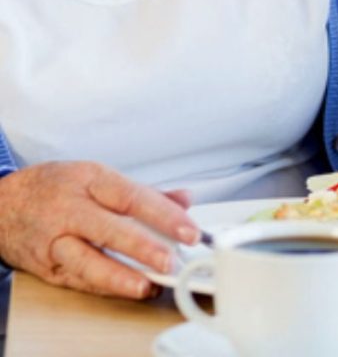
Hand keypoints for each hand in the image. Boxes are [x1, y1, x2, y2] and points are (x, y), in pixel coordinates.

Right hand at [0, 161, 199, 297]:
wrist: (3, 205)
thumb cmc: (56, 187)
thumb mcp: (98, 176)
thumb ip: (144, 191)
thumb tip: (183, 200)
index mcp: (89, 180)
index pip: (132, 197)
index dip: (163, 214)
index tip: (189, 230)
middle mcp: (70, 210)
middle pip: (109, 229)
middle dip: (144, 247)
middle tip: (171, 261)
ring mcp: (54, 241)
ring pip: (87, 261)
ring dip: (120, 276)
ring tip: (148, 285)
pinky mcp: (45, 268)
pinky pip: (77, 280)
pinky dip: (104, 287)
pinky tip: (129, 289)